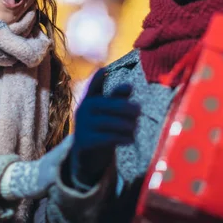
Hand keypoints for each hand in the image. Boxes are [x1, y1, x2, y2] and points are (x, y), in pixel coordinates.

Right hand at [69, 68, 139, 188]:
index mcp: (89, 99)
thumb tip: (129, 86)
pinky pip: (107, 138)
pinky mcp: (84, 141)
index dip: (98, 78)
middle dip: (127, 108)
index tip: (104, 69)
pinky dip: (122, 138)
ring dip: (127, 125)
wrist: (86, 152)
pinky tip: (131, 139)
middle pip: (110, 105)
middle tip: (140, 111)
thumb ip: (118, 99)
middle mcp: (83, 110)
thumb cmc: (102, 126)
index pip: (94, 86)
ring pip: (110, 123)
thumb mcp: (108, 112)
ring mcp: (82, 125)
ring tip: (135, 127)